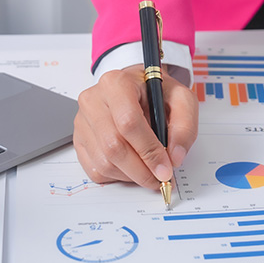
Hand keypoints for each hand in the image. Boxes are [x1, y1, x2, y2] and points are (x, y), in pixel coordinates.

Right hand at [73, 65, 198, 188]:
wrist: (136, 88)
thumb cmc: (156, 93)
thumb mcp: (181, 99)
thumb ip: (184, 127)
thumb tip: (175, 158)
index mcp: (116, 84)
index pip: (128, 122)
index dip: (149, 150)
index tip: (165, 169)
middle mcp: (93, 100)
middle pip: (114, 146)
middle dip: (141, 170)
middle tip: (160, 179)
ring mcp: (82, 121)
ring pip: (104, 162)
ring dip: (131, 176)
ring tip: (149, 171)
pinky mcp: (79, 139)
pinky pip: (95, 169)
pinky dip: (117, 176)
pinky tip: (132, 166)